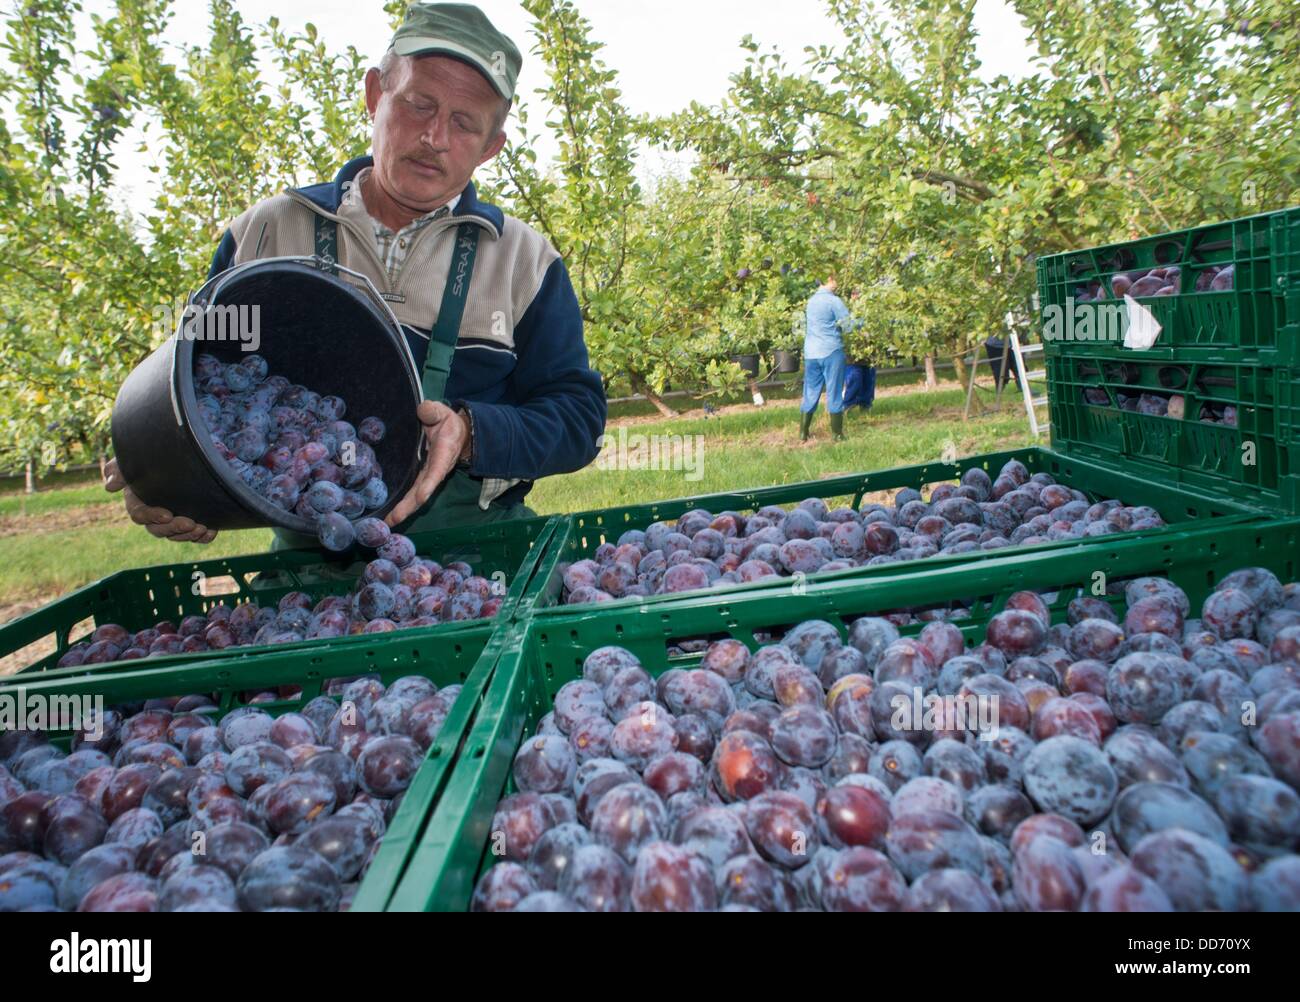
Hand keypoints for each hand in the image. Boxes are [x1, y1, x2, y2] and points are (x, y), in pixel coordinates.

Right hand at [104, 458, 217, 543]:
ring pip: (176, 535)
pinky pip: (193, 535)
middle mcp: (153, 513)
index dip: (152, 516)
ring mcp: (171, 519)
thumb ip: (119, 470)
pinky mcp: (188, 521)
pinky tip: (212, 532)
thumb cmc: (149, 456)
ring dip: (188, 535)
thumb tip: (110, 486)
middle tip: (191, 523)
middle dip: (174, 528)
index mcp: (137, 500)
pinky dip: (202, 537)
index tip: (167, 514)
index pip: (139, 515)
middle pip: (158, 529)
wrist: (176, 455)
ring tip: (202, 528)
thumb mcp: (132, 459)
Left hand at [384, 401, 469, 526]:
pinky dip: (401, 505)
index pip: (436, 470)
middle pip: (423, 491)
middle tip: (393, 520)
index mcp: (443, 454)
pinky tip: (388, 515)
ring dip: (403, 510)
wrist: (456, 433)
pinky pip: (411, 493)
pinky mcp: (421, 478)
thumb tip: (423, 410)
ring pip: (416, 496)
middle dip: (409, 506)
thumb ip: (432, 411)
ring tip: (387, 523)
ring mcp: (428, 476)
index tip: (422, 496)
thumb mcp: (441, 412)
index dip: (429, 483)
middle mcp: (436, 470)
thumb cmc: (447, 423)